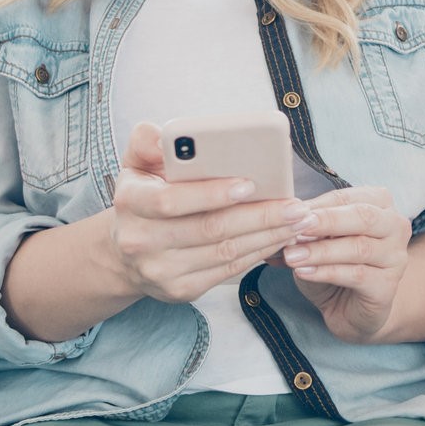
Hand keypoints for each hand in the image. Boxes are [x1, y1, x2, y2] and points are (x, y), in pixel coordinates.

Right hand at [103, 123, 313, 305]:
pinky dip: (258, 253)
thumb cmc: (143, 197)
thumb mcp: (135, 164)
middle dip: (259, 216)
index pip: (171, 199)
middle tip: (296, 206)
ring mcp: (162, 271)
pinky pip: (228, 271)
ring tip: (299, 221)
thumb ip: (148, 141)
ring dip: (268, 236)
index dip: (212, 193)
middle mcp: (142, 241)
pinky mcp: (181, 290)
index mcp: (131, 203)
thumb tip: (167, 135)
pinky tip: (280, 238)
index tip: (250, 183)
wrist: (125, 255)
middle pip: (210, 229)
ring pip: (225, 252)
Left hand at [284, 185, 411, 342]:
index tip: (291, 211)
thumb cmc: (335, 265)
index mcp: (380, 204)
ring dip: (321, 251)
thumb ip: (310, 227)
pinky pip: (357, 275)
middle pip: (363, 217)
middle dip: (327, 221)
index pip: (348, 197)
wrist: (350, 310)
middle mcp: (395, 226)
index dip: (319, 204)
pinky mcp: (388, 286)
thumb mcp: (319, 240)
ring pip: (359, 248)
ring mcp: (395, 257)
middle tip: (297, 228)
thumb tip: (288, 217)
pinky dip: (327, 272)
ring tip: (292, 256)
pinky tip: (303, 272)